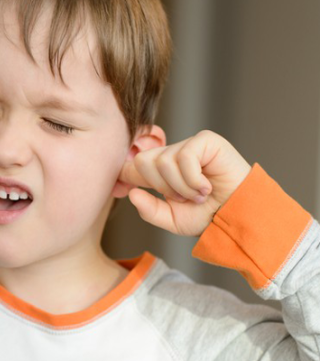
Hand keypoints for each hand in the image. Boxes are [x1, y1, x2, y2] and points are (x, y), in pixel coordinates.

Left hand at [119, 130, 250, 235]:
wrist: (238, 217)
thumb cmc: (209, 217)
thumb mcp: (173, 220)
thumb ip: (150, 210)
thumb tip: (131, 194)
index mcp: (161, 173)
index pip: (133, 166)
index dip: (124, 174)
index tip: (122, 188)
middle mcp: (173, 155)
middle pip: (143, 161)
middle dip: (161, 186)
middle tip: (183, 198)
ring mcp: (189, 146)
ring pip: (163, 162)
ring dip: (181, 186)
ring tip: (199, 194)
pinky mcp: (206, 141)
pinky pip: (184, 157)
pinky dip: (193, 179)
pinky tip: (207, 186)